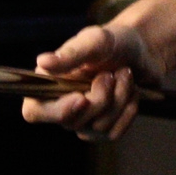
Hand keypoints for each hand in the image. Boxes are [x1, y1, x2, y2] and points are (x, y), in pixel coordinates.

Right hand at [19, 22, 161, 140]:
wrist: (141, 52)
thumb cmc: (113, 43)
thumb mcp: (96, 41)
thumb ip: (71, 53)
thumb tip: (42, 62)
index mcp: (49, 83)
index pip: (34, 112)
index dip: (56, 111)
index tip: (82, 98)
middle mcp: (61, 106)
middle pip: (73, 122)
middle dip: (101, 97)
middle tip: (111, 73)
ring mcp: (82, 121)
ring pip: (99, 128)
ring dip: (119, 99)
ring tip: (124, 74)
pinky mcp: (102, 129)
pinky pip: (115, 133)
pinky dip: (128, 110)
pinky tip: (131, 91)